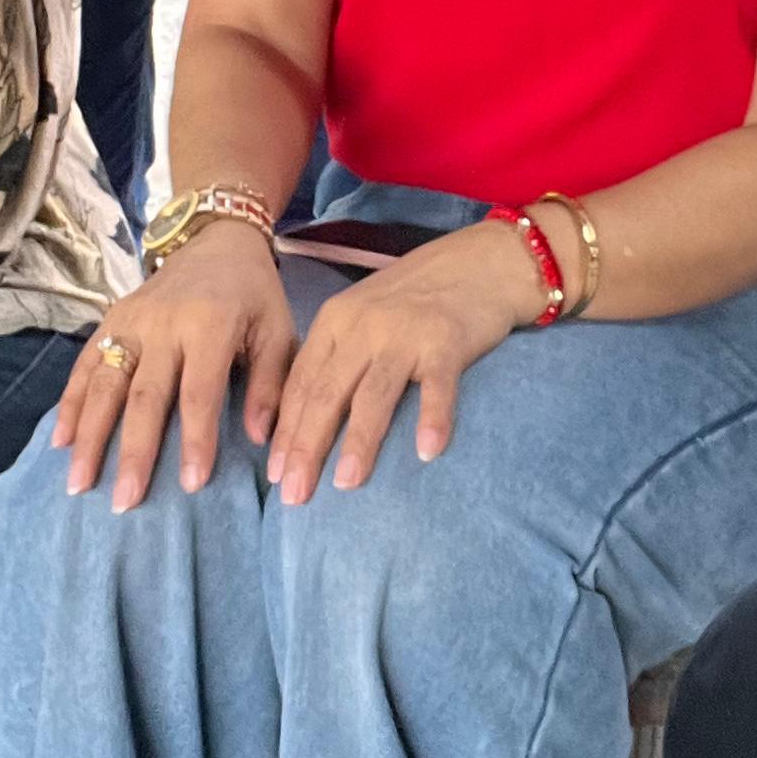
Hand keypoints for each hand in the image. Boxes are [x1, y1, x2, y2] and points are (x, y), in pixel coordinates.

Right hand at [54, 219, 293, 508]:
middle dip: (133, 451)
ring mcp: (131, 321)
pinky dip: (71, 404)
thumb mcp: (278, 331)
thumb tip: (261, 439)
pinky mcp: (110, 321)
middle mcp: (164, 323)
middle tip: (124, 501)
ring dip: (90, 436)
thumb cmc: (254, 297)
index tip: (192, 486)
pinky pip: (85, 365)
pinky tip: (60, 442)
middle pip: (144, 396)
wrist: (217, 241)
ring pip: (106, 384)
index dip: (196, 439)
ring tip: (77, 483)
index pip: (199, 392)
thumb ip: (272, 384)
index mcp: (211, 324)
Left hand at [264, 223, 539, 501]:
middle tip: (294, 495)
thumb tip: (307, 419)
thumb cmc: (417, 297)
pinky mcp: (447, 341)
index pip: (302, 383)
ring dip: (359, 442)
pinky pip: (436, 386)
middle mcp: (364, 326)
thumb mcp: (363, 315)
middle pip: (327, 393)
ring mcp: (406, 333)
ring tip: (345, 483)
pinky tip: (426, 451)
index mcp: (336, 321)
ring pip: (374, 394)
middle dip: (307, 447)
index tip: (276, 475)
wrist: (480, 262)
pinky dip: (432, 418)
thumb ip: (337, 355)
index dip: (287, 431)